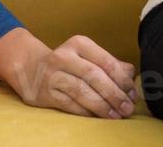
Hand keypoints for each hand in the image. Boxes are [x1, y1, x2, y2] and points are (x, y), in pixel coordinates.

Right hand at [0, 28, 136, 117]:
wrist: (30, 67)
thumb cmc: (68, 63)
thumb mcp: (86, 56)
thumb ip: (109, 63)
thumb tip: (131, 74)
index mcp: (79, 44)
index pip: (106, 62)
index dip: (122, 80)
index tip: (132, 93)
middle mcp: (64, 56)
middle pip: (95, 77)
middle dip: (114, 94)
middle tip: (128, 108)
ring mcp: (53, 75)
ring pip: (82, 91)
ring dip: (102, 106)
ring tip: (116, 115)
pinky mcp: (45, 93)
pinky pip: (69, 104)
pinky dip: (86, 112)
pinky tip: (97, 117)